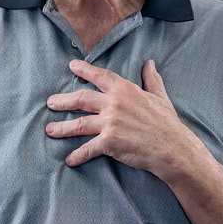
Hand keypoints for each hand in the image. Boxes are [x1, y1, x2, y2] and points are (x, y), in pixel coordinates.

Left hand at [45, 59, 203, 178]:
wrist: (172, 147)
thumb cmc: (167, 123)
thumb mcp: (159, 97)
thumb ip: (151, 79)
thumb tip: (149, 63)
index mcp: (124, 89)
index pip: (99, 76)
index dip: (84, 70)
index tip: (71, 66)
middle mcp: (113, 103)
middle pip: (81, 99)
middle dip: (63, 101)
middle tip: (50, 103)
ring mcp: (110, 123)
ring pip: (79, 124)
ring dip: (62, 128)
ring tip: (50, 130)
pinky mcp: (109, 142)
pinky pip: (88, 148)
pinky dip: (77, 155)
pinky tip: (69, 160)